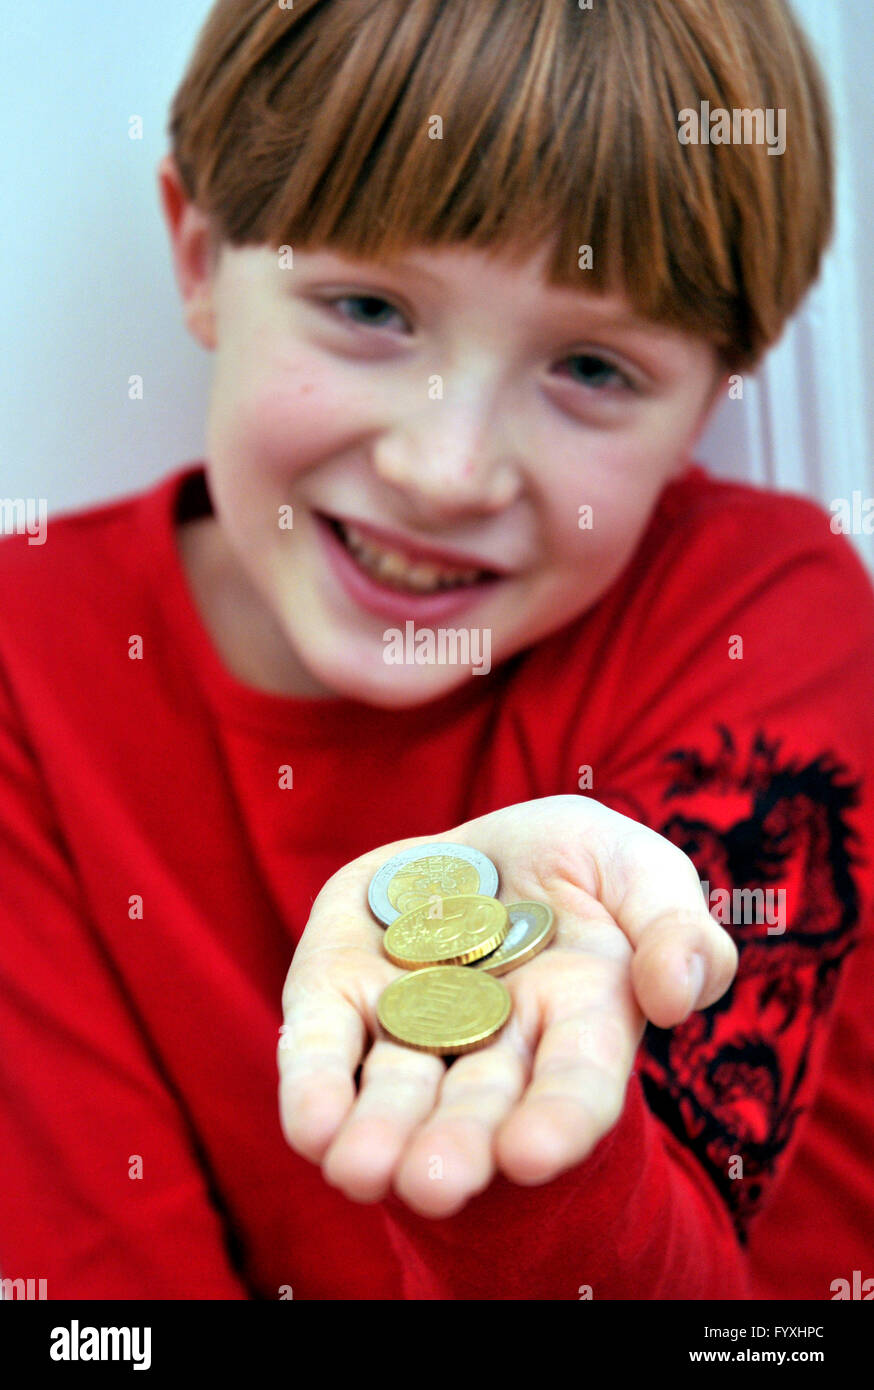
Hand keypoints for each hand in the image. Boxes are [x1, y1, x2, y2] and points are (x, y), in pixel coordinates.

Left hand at [277, 794, 736, 1217]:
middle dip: (456, 1144)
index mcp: (579, 1019)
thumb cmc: (581, 866)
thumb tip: (672, 995)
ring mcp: (411, 1017)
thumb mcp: (642, 871)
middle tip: (434, 1185)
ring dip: (379, 1132)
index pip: (574, 1082)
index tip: (530, 1156)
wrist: (490, 844)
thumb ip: (675, 928)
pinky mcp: (339, 986)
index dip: (556, 1120)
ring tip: (361, 1171)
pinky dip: (315, 1083)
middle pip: (476, 1102)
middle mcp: (491, 1040)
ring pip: (396, 1086)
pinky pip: (325, 1041)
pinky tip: (311, 1126)